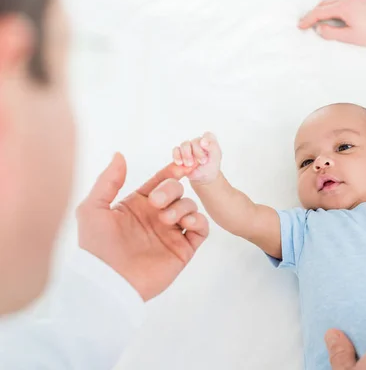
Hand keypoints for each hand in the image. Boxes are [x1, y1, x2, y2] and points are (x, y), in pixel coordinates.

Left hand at [77, 153, 209, 300]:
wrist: (109, 281)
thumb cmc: (96, 246)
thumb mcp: (93, 208)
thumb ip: (108, 180)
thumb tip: (120, 154)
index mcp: (138, 205)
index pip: (160, 181)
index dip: (171, 170)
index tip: (180, 164)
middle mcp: (156, 216)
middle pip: (177, 190)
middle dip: (171, 190)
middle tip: (157, 203)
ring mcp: (171, 233)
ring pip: (190, 206)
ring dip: (182, 207)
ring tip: (166, 220)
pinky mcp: (183, 249)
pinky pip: (201, 228)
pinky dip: (199, 221)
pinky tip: (187, 223)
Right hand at [173, 132, 221, 184]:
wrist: (203, 176)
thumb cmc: (211, 165)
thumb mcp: (216, 157)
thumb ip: (212, 147)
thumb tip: (203, 141)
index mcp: (208, 141)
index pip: (207, 135)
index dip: (206, 140)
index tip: (204, 146)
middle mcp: (198, 142)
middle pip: (194, 142)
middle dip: (198, 152)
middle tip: (202, 162)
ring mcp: (188, 146)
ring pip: (184, 145)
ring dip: (186, 155)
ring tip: (190, 164)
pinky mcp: (180, 152)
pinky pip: (176, 150)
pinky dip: (177, 156)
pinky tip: (180, 163)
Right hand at [298, 0, 365, 46]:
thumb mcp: (352, 37)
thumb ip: (333, 33)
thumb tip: (319, 29)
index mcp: (344, 7)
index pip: (320, 12)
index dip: (308, 19)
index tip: (300, 26)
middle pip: (324, 3)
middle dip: (313, 13)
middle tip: (306, 23)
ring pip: (333, 1)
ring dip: (323, 9)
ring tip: (318, 21)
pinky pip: (342, 1)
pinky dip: (333, 7)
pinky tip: (335, 17)